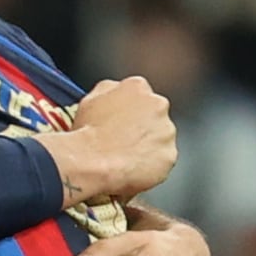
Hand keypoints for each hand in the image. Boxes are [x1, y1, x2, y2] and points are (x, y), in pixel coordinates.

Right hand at [42, 77, 176, 203]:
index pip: (138, 94)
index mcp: (137, 87)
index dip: (127, 109)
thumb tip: (112, 92)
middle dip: (141, 127)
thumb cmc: (87, 133)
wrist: (92, 162)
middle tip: (120, 140)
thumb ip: (107, 90)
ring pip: (160, 138)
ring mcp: (166, 131)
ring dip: (147, 145)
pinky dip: (150, 165)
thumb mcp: (88, 99)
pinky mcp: (169, 155)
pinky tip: (131, 168)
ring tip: (123, 157)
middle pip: (154, 115)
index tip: (120, 119)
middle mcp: (158, 105)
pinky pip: (162, 161)